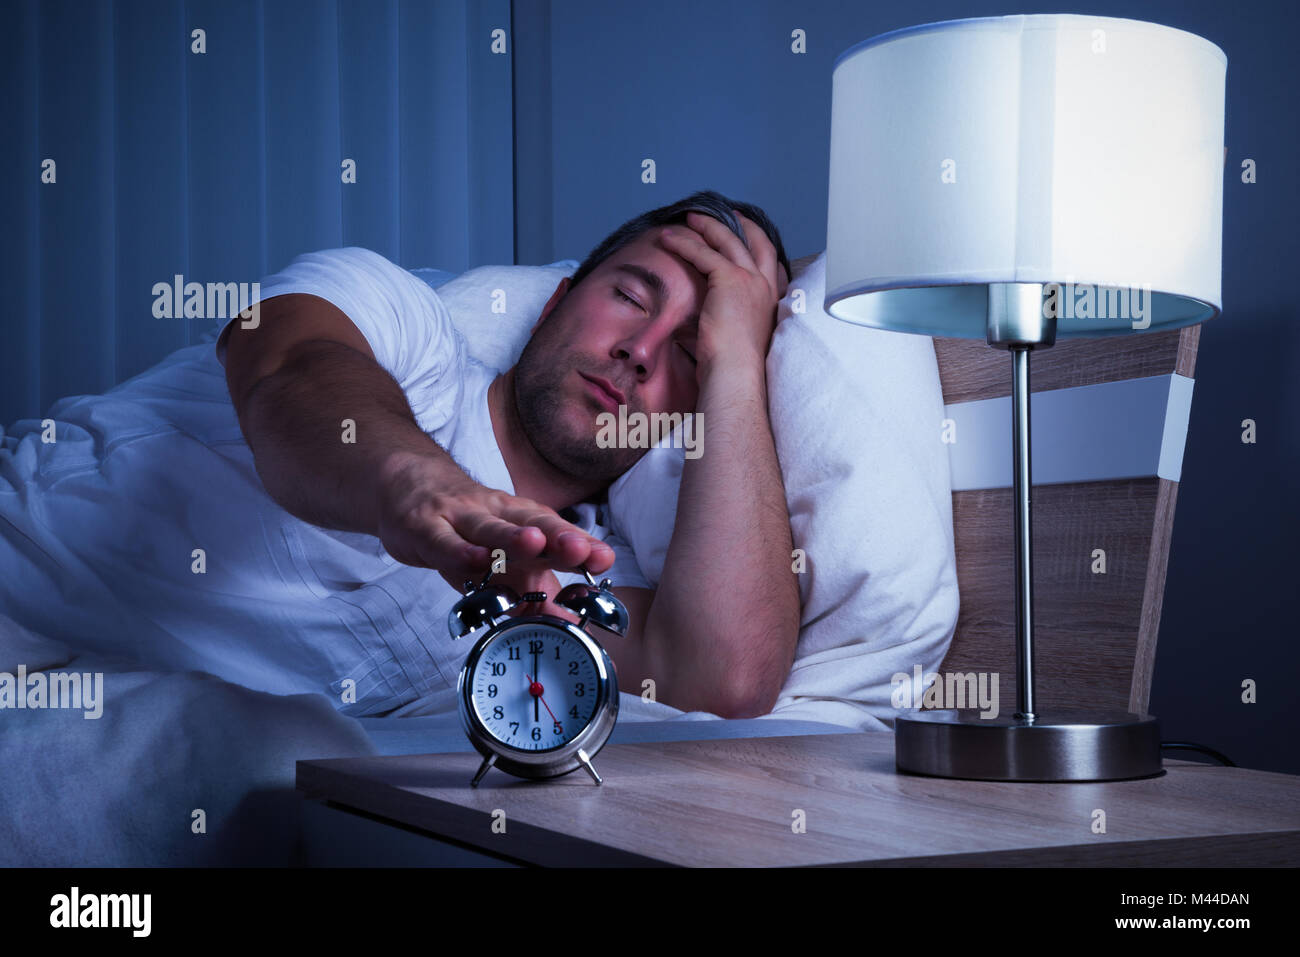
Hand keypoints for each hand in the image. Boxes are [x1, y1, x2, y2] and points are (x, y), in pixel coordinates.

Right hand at [375, 451, 614, 594]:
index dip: (580, 544)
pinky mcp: (424, 527)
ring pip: (489, 528)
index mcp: (522, 521)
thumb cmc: (465, 527)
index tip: (604, 558)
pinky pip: (443, 541)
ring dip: (512, 537)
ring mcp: (460, 519)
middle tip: (582, 551)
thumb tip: (570, 627)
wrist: (409, 485)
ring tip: (536, 545)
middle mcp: (497, 515)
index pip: (556, 531)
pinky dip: (458, 551)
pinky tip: (475, 559)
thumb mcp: (501, 560)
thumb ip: (534, 594)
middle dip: (558, 539)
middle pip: (532, 525)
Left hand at [657, 210, 788, 378]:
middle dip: (740, 224)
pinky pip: (703, 252)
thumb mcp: (742, 336)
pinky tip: (669, 238)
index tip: (747, 233)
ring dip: (707, 226)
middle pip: (756, 242)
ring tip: (690, 219)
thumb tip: (716, 318)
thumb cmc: (735, 366)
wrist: (736, 373)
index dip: (758, 243)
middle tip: (726, 213)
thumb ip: (736, 319)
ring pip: (727, 241)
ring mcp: (751, 280)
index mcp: (772, 300)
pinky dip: (684, 243)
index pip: (770, 262)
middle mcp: (766, 286)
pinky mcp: (730, 279)